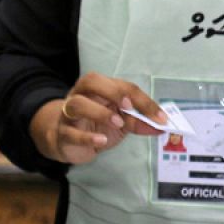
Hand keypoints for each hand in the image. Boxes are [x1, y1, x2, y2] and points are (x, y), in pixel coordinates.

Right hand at [31, 73, 164, 164]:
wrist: (67, 141)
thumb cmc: (95, 126)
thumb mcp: (121, 122)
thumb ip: (138, 122)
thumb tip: (160, 126)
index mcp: (98, 88)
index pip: (122, 86)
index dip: (142, 100)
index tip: (159, 117)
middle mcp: (81, 95)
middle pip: (91, 81)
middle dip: (114, 92)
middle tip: (129, 107)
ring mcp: (69, 114)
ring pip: (77, 104)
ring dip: (100, 112)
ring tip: (118, 124)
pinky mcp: (63, 134)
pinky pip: (71, 132)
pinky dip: (87, 137)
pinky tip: (102, 141)